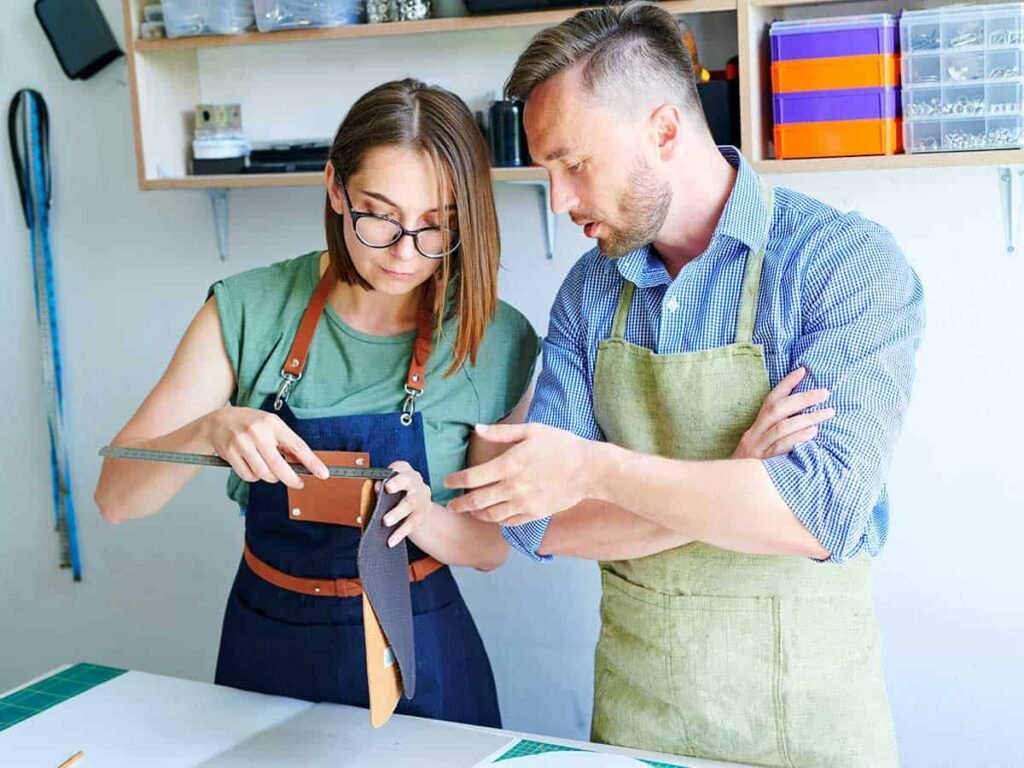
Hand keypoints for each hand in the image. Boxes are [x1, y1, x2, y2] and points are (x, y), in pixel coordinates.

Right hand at [204, 406, 328, 488]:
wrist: (218, 421)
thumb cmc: (250, 423)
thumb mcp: (271, 426)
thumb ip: (286, 442)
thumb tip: (303, 462)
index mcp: (273, 424)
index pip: (297, 446)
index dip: (311, 462)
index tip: (323, 474)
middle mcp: (258, 433)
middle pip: (279, 466)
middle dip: (291, 479)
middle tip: (298, 483)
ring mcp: (242, 444)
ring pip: (263, 474)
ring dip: (271, 478)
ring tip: (270, 470)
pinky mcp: (230, 454)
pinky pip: (248, 476)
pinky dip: (255, 477)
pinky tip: (253, 467)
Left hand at [378, 461, 434, 547]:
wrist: (415, 507)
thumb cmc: (395, 494)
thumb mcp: (387, 487)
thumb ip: (379, 487)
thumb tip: (374, 489)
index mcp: (404, 471)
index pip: (399, 467)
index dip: (391, 473)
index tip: (381, 481)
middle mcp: (415, 481)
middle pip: (408, 481)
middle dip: (397, 483)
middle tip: (387, 489)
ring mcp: (421, 497)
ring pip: (410, 503)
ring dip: (397, 512)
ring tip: (385, 521)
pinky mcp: (423, 514)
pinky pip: (411, 524)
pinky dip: (400, 533)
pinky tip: (391, 541)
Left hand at [445, 423, 592, 525]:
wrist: (588, 469)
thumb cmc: (561, 445)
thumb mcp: (531, 431)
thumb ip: (501, 432)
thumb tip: (477, 429)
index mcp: (508, 465)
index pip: (473, 477)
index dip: (456, 480)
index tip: (447, 481)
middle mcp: (512, 487)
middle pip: (477, 500)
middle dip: (460, 504)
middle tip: (450, 505)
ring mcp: (523, 503)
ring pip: (491, 514)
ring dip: (476, 514)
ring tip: (469, 511)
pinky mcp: (534, 514)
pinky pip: (509, 522)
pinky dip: (496, 520)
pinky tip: (492, 516)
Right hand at [733, 367, 833, 459]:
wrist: (729, 492)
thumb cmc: (752, 468)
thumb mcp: (761, 448)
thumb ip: (777, 435)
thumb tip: (806, 422)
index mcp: (755, 428)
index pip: (770, 400)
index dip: (786, 385)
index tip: (803, 371)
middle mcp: (754, 435)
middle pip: (777, 410)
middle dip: (802, 398)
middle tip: (824, 392)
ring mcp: (758, 450)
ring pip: (781, 427)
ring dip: (806, 417)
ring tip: (828, 412)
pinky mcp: (763, 464)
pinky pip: (780, 449)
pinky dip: (797, 439)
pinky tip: (812, 434)